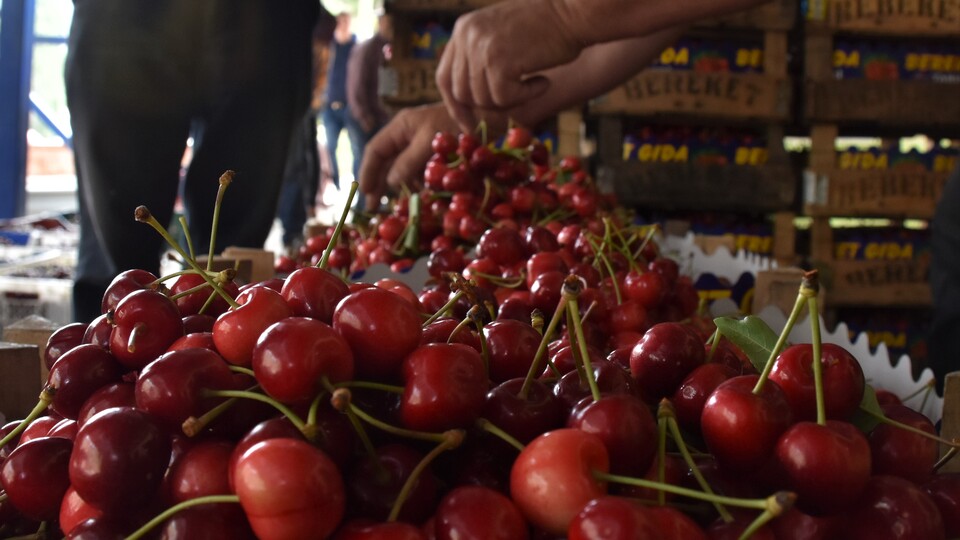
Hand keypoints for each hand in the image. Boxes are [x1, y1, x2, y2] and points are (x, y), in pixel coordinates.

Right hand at [357, 104, 459, 209]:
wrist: (487, 117)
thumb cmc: (457, 124)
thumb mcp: (429, 141)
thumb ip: (408, 162)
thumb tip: (390, 183)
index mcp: (401, 127)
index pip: (375, 150)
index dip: (368, 171)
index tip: (365, 192)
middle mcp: (407, 136)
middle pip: (386, 163)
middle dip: (379, 184)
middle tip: (373, 207)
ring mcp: (421, 147)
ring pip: (402, 171)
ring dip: (399, 188)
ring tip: (395, 206)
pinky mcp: (435, 157)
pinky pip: (420, 174)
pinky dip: (417, 187)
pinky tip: (418, 199)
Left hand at [435, 0, 584, 130]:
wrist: (574, 13)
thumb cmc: (546, 28)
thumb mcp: (500, 37)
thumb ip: (479, 61)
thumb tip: (468, 108)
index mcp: (463, 30)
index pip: (444, 77)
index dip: (455, 105)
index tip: (469, 124)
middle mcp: (466, 36)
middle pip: (461, 93)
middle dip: (485, 109)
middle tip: (511, 110)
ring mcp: (481, 47)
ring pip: (484, 99)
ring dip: (512, 100)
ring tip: (534, 83)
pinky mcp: (499, 61)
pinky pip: (505, 98)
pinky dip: (526, 97)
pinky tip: (543, 82)